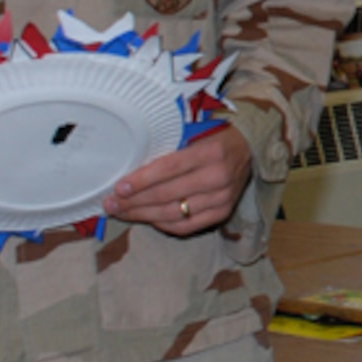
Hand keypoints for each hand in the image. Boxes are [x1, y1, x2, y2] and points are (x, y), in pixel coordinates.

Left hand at [105, 124, 252, 235]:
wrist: (249, 148)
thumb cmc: (214, 139)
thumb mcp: (195, 135)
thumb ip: (170, 151)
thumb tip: (131, 172)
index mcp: (211, 152)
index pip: (169, 169)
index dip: (141, 180)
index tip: (119, 187)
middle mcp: (218, 177)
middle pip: (167, 195)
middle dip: (134, 201)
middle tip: (112, 203)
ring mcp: (222, 198)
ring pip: (174, 213)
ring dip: (143, 215)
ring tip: (123, 212)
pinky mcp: (222, 213)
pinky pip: (186, 226)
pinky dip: (163, 224)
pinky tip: (147, 218)